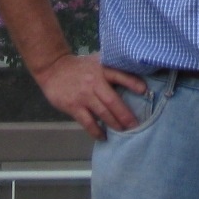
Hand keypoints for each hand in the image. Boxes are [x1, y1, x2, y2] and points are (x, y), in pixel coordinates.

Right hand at [32, 53, 148, 139]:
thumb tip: (134, 74)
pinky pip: (88, 122)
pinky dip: (96, 131)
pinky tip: (103, 136)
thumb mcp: (97, 61)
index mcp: (102, 69)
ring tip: (124, 131)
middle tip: (135, 125)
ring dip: (114, 124)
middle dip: (125, 115)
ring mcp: (84, 95)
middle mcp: (94, 82)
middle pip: (113, 101)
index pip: (120, 75)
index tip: (144, 91)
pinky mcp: (74, 106)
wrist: (54, 69)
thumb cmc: (80, 66)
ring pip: (102, 113)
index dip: (132, 83)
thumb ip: (111, 68)